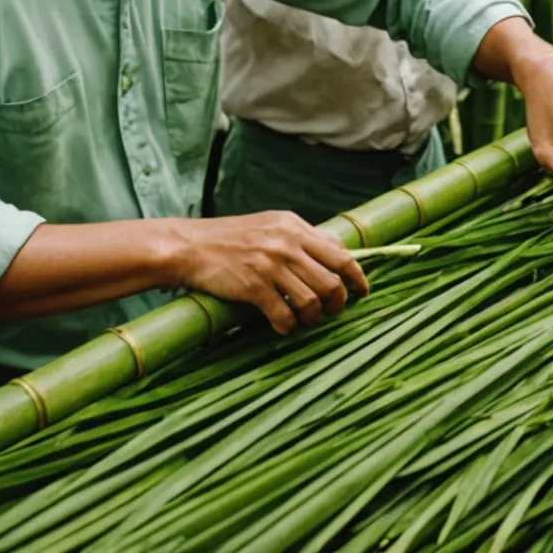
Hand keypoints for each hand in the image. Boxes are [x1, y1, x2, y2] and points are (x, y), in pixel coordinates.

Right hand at [169, 212, 368, 334]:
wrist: (190, 246)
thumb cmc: (231, 237)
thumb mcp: (271, 225)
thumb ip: (303, 237)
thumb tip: (337, 253)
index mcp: (295, 227)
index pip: (341, 254)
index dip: (357, 277)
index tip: (362, 291)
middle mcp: (287, 244)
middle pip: (331, 282)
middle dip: (337, 303)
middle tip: (331, 311)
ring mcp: (270, 265)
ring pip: (312, 302)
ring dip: (312, 317)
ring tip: (304, 319)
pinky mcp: (253, 286)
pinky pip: (284, 316)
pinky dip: (288, 326)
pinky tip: (282, 325)